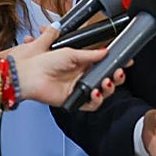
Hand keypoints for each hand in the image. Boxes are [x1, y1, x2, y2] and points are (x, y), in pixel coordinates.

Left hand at [4, 27, 124, 110]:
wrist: (29, 75)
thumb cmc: (43, 62)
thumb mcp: (70, 52)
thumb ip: (90, 54)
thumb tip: (106, 51)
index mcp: (83, 64)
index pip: (106, 65)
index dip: (117, 64)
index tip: (127, 61)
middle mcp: (83, 77)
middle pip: (109, 79)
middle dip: (117, 77)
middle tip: (119, 72)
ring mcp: (80, 89)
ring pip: (103, 92)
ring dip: (109, 87)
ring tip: (107, 81)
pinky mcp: (75, 100)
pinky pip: (91, 104)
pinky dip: (97, 99)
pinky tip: (95, 92)